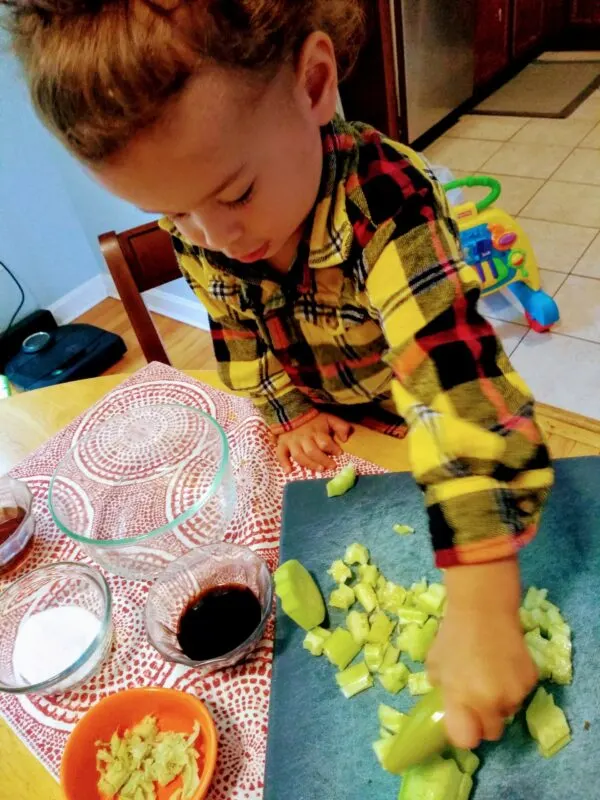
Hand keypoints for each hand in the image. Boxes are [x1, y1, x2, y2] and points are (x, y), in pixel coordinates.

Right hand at [276, 413, 351, 472]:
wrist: (292, 410)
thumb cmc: (313, 418)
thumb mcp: (329, 418)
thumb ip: (340, 426)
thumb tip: (345, 438)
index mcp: (315, 432)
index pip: (325, 442)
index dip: (333, 449)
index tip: (340, 453)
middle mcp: (303, 438)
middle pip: (313, 452)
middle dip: (323, 460)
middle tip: (332, 466)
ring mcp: (292, 442)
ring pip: (299, 456)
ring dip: (309, 464)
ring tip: (320, 469)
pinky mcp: (282, 444)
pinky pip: (280, 454)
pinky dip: (283, 463)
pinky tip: (288, 471)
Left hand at [426, 558, 536, 748]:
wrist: (484, 607)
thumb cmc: (454, 634)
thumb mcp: (435, 664)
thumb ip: (443, 690)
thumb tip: (449, 702)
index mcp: (462, 699)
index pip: (466, 739)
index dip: (463, 732)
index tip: (461, 721)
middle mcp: (490, 702)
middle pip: (491, 731)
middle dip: (483, 720)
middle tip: (476, 699)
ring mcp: (514, 692)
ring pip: (507, 711)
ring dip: (499, 701)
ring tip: (489, 673)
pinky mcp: (531, 680)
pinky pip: (520, 694)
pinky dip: (512, 685)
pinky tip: (503, 663)